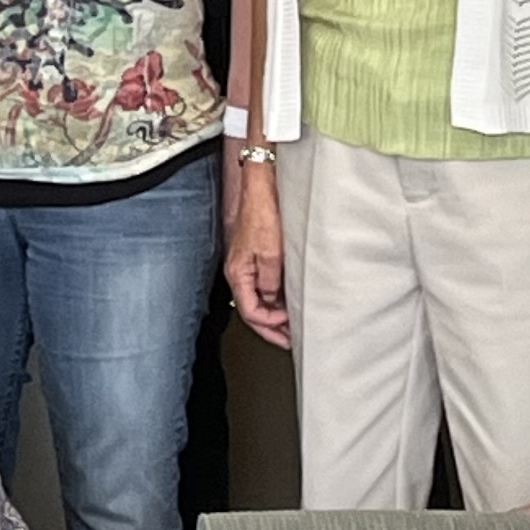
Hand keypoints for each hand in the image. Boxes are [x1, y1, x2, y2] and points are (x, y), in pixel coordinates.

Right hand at [225, 153, 289, 347]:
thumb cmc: (262, 215)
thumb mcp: (271, 254)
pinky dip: (276, 298)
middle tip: (289, 340)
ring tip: (291, 325)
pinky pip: (264, 286)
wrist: (262, 190)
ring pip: (258, 299)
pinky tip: (288, 301)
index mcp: (238, 274)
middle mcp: (239, 272)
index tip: (287, 328)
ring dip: (274, 314)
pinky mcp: (256, 257)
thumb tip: (273, 300)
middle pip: (252, 309)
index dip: (269, 324)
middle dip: (270, 328)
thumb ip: (270, 282)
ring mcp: (247, 265)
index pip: (249, 312)